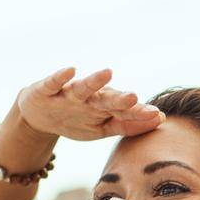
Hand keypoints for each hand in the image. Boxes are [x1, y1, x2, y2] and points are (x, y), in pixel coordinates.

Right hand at [16, 66, 164, 141]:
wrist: (38, 115)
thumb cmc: (75, 119)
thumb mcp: (101, 128)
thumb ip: (128, 125)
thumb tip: (161, 119)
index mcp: (102, 109)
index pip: (123, 113)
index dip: (138, 114)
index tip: (157, 115)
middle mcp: (88, 99)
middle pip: (106, 100)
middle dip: (119, 100)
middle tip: (134, 97)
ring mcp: (68, 94)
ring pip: (83, 88)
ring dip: (94, 81)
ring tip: (107, 73)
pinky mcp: (47, 90)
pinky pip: (54, 83)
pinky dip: (61, 76)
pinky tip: (70, 70)